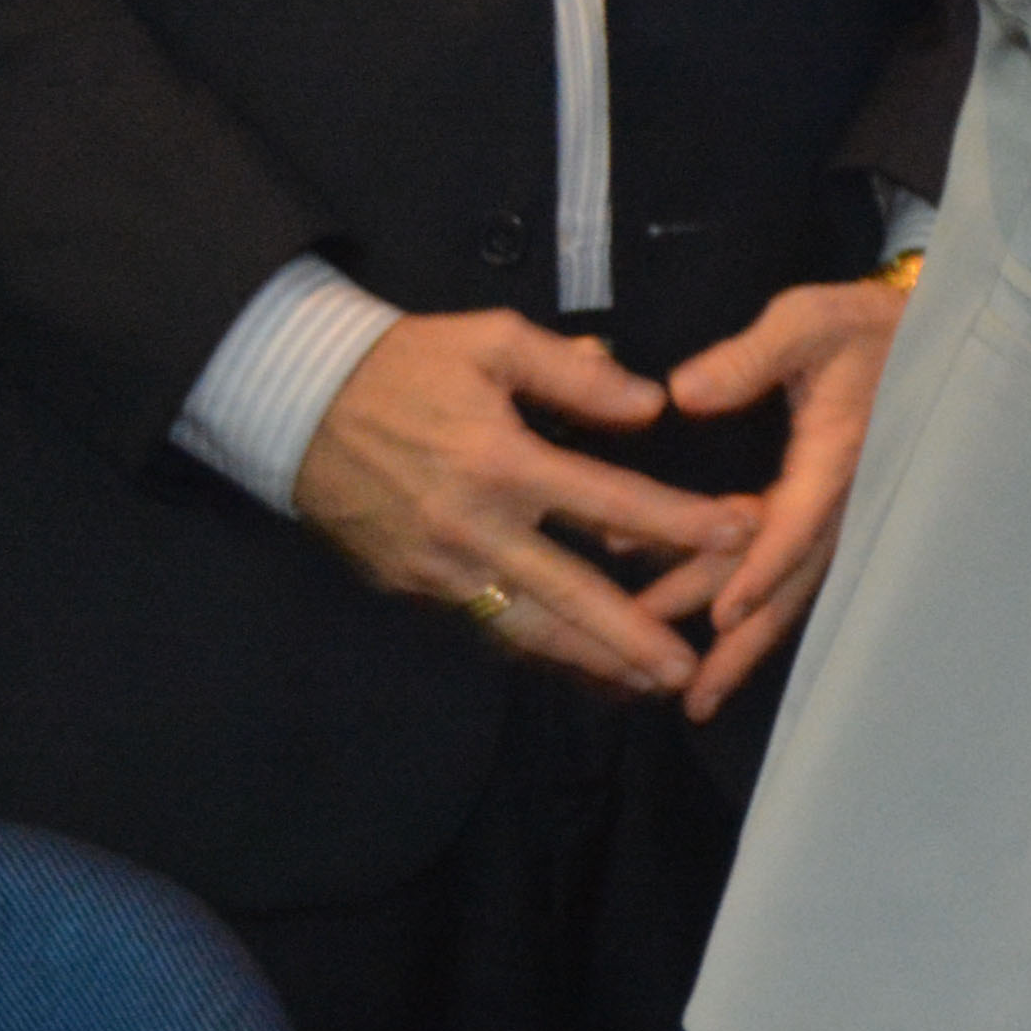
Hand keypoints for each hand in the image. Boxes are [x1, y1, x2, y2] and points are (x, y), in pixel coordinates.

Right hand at [292, 312, 756, 700]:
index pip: (610, 502)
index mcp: (502, 461)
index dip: (677, 523)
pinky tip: (573, 666)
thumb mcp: (491, 342)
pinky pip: (482, 626)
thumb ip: (574, 375)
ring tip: (643, 688)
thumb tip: (651, 404)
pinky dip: (531, 651)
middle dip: (631, 637)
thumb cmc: (404, 363)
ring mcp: (436, 566)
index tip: (737, 538)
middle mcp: (473, 527)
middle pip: (569, 594)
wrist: (293, 401)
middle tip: (687, 671)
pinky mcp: (409, 585)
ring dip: (585, 662)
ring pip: (523, 628)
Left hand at [655, 275, 909, 717]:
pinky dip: (758, 612)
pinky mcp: (837, 522)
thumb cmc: (864, 330)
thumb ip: (749, 357)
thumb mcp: (809, 323)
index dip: (762, 569)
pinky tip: (719, 643)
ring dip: (745, 647)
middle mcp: (847, 503)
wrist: (930, 340)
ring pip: (792, 594)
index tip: (725, 616)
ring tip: (696, 699)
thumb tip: (683, 394)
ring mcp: (846, 519)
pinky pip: (794, 576)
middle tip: (690, 692)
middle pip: (792, 585)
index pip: (799, 523)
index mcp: (839, 456)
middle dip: (740, 643)